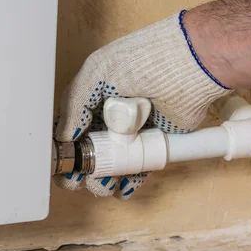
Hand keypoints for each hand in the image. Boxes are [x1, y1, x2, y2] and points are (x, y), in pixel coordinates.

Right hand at [54, 11, 230, 198]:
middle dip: (80, 169)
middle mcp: (109, 116)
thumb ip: (74, 103)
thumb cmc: (144, 60)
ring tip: (103, 184)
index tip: (60, 162)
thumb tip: (63, 137)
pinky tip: (122, 189)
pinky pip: (138, 168)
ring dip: (102, 179)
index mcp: (92, 98)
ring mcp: (132, 132)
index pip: (70, 128)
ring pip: (110, 164)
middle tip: (77, 180)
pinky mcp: (154, 144)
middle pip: (87, 151)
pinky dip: (129, 182)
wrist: (191, 65)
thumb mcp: (98, 72)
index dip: (63, 147)